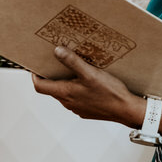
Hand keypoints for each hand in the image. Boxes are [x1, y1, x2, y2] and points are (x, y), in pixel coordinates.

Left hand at [31, 46, 146, 127]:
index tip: (36, 65)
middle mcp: (68, 102)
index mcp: (65, 93)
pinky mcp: (86, 110)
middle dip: (52, 75)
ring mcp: (77, 108)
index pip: (39, 86)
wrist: (127, 111)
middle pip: (51, 88)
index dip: (35, 75)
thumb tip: (57, 51)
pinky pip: (75, 98)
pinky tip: (88, 81)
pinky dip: (76, 88)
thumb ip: (72, 62)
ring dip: (65, 81)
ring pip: (64, 93)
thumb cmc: (110, 93)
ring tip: (74, 68)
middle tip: (56, 61)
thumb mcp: (90, 73)